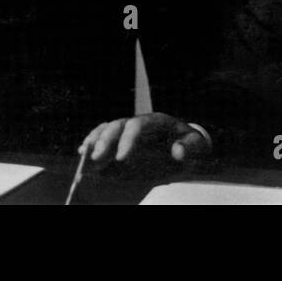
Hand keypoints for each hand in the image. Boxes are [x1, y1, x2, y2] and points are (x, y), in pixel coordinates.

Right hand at [80, 113, 209, 164]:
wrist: (184, 151)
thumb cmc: (190, 147)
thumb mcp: (198, 147)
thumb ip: (191, 147)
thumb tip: (178, 151)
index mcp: (157, 122)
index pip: (139, 125)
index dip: (129, 140)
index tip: (122, 158)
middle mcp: (139, 124)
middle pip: (118, 126)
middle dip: (106, 140)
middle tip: (97, 158)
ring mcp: (127, 133)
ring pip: (107, 130)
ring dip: (95, 141)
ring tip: (85, 154)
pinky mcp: (118, 143)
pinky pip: (102, 139)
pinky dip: (92, 144)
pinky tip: (84, 154)